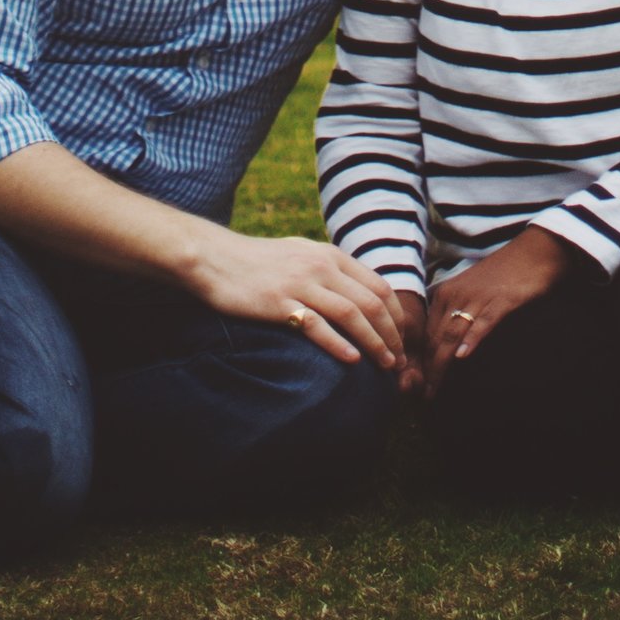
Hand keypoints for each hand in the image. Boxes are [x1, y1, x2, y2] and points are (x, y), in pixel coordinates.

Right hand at [185, 230, 422, 384]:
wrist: (216, 258)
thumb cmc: (258, 261)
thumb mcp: (301, 255)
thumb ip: (329, 270)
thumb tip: (356, 293)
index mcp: (330, 256)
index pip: (378, 285)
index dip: (396, 315)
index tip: (403, 338)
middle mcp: (321, 267)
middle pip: (371, 302)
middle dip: (392, 334)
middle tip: (400, 360)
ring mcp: (301, 284)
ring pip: (351, 314)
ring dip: (374, 342)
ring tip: (385, 364)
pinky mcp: (280, 303)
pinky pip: (317, 325)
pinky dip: (338, 344)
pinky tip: (351, 361)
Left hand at [423, 227, 574, 389]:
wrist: (534, 252)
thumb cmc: (503, 275)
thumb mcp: (472, 292)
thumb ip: (456, 315)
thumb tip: (446, 348)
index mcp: (446, 292)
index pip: (427, 334)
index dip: (422, 362)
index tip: (419, 386)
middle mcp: (456, 294)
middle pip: (436, 338)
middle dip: (428, 370)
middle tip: (424, 397)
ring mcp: (478, 297)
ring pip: (453, 334)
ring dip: (442, 364)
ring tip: (435, 390)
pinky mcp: (501, 300)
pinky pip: (482, 322)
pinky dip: (471, 339)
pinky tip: (463, 356)